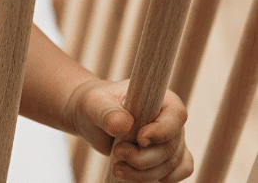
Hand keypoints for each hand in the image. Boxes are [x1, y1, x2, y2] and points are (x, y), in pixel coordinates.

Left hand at [66, 78, 192, 181]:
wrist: (92, 119)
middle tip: (117, 153)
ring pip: (171, 164)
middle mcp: (170, 118)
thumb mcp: (94, 104)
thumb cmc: (95, 105)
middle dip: (143, 158)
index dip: (162, 131)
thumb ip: (107, 113)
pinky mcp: (169, 156)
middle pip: (171, 146)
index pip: (175, 115)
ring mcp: (172, 139)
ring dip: (144, 173)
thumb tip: (124, 125)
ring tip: (118, 168)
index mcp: (158, 97)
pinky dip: (163, 178)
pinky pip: (180, 171)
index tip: (140, 139)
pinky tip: (139, 177)